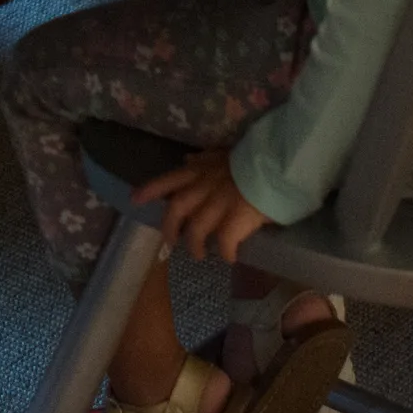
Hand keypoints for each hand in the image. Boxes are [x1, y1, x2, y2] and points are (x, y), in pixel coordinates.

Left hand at [138, 147, 280, 264]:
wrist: (278, 165)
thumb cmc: (253, 159)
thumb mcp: (223, 154)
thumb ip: (205, 160)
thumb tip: (187, 160)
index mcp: (201, 170)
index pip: (169, 179)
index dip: (150, 190)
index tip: (134, 200)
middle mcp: (205, 186)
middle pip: (178, 208)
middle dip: (170, 227)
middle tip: (170, 242)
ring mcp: (221, 203)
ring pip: (198, 228)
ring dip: (195, 244)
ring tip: (199, 255)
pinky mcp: (238, 219)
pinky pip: (226, 241)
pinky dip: (226, 252)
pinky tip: (229, 258)